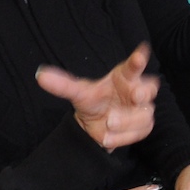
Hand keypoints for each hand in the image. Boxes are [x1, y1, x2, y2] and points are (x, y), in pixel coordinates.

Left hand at [38, 44, 158, 150]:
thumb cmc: (92, 102)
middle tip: (135, 95)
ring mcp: (142, 108)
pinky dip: (124, 136)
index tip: (140, 53)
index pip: (133, 66)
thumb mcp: (78, 93)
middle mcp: (137, 90)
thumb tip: (40, 75)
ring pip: (143, 113)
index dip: (138, 59)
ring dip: (127, 120)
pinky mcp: (143, 125)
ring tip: (109, 123)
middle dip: (144, 91)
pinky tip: (109, 136)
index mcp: (124, 76)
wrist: (96, 124)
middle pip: (149, 87)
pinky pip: (140, 131)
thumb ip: (63, 85)